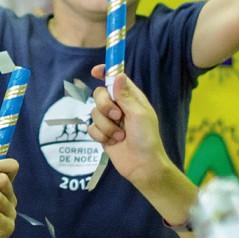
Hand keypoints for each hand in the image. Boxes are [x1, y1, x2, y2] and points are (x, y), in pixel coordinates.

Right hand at [87, 66, 170, 190]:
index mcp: (131, 98)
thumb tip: (118, 75)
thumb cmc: (147, 139)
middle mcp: (119, 107)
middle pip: (99, 94)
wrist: (142, 166)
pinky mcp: (103, 134)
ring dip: (107, 126)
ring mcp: (110, 121)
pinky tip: (113, 143)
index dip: (105, 72)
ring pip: (94, 113)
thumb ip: (125, 95)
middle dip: (105, 106)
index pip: (115, 79)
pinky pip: (91, 128)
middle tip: (117, 116)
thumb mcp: (139, 114)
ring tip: (120, 136)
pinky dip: (101, 136)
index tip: (95, 71)